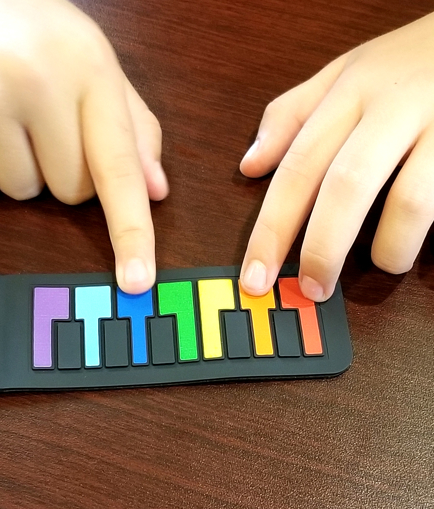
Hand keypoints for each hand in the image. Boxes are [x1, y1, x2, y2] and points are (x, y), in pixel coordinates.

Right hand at [0, 0, 167, 293]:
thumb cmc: (25, 25)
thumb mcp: (90, 60)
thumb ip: (130, 125)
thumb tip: (154, 189)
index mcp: (89, 67)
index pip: (118, 167)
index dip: (131, 231)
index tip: (138, 281)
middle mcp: (37, 79)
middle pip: (68, 192)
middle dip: (58, 170)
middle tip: (36, 118)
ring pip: (19, 194)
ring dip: (14, 167)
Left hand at [239, 12, 433, 300]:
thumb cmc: (409, 61)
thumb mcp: (346, 71)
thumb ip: (293, 115)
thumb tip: (249, 165)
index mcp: (350, 93)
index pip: (298, 169)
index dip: (271, 230)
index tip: (254, 278)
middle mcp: (394, 107)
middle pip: (345, 186)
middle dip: (322, 248)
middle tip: (313, 289)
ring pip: (409, 202)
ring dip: (390, 248)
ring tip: (386, 263)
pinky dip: (427, 234)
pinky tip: (418, 241)